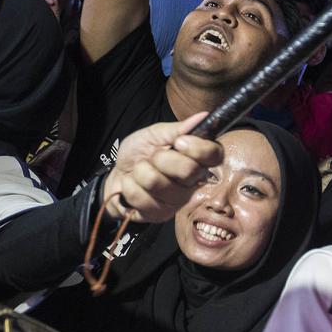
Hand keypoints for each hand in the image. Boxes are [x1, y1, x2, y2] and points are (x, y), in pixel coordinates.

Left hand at [101, 113, 222, 223]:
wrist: (117, 174)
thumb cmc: (138, 154)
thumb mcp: (153, 135)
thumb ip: (177, 129)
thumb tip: (203, 116)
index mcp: (196, 159)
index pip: (215, 155)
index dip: (199, 149)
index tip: (179, 142)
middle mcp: (193, 182)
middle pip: (189, 170)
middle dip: (161, 159)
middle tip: (152, 158)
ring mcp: (177, 201)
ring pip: (160, 184)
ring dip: (141, 172)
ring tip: (139, 172)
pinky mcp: (161, 215)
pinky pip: (144, 199)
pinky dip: (131, 187)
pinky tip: (133, 186)